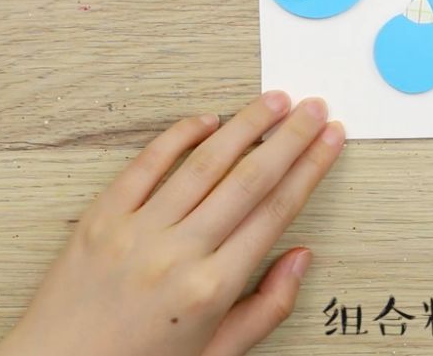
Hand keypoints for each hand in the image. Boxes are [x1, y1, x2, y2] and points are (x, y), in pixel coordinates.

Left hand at [0, 92, 343, 355]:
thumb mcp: (217, 354)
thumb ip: (266, 308)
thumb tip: (300, 258)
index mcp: (211, 289)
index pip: (276, 210)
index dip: (310, 169)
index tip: (329, 142)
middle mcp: (178, 254)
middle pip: (249, 179)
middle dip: (290, 137)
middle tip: (313, 109)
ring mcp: (138, 230)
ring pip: (204, 163)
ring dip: (245, 125)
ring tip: (272, 102)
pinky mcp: (102, 217)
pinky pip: (146, 164)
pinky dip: (179, 136)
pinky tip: (206, 120)